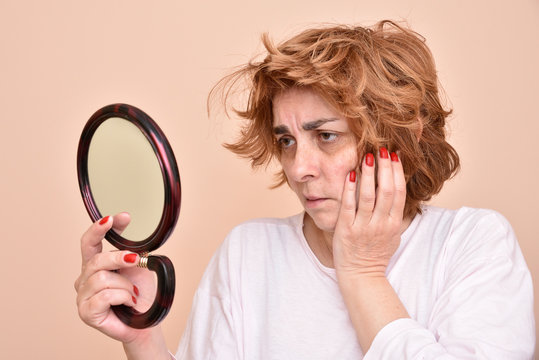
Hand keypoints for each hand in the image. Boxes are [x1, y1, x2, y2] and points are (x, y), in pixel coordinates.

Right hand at [74, 213, 155, 342]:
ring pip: (103, 278)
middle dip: (119, 257)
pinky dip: (123, 297)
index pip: (89, 242)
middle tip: (135, 260)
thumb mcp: (137, 267)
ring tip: (132, 294)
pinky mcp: (86, 312)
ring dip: (125, 285)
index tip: (117, 218)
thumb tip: (130, 239)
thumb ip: (130, 251)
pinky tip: (128, 302)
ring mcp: (82, 297)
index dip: (99, 228)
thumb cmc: (139, 295)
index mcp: (94, 266)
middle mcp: (84, 279)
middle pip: (96, 259)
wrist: (146, 321)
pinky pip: (105, 295)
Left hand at [333, 148, 406, 277]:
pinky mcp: (346, 229)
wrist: (361, 276)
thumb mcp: (393, 235)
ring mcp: (363, 227)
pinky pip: (348, 206)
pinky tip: (350, 175)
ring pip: (369, 195)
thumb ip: (396, 214)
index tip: (395, 155)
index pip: (399, 192)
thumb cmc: (376, 254)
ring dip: (369, 174)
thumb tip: (399, 190)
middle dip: (385, 167)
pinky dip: (350, 189)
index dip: (398, 172)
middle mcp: (381, 224)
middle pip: (387, 190)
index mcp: (393, 224)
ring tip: (368, 156)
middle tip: (383, 149)